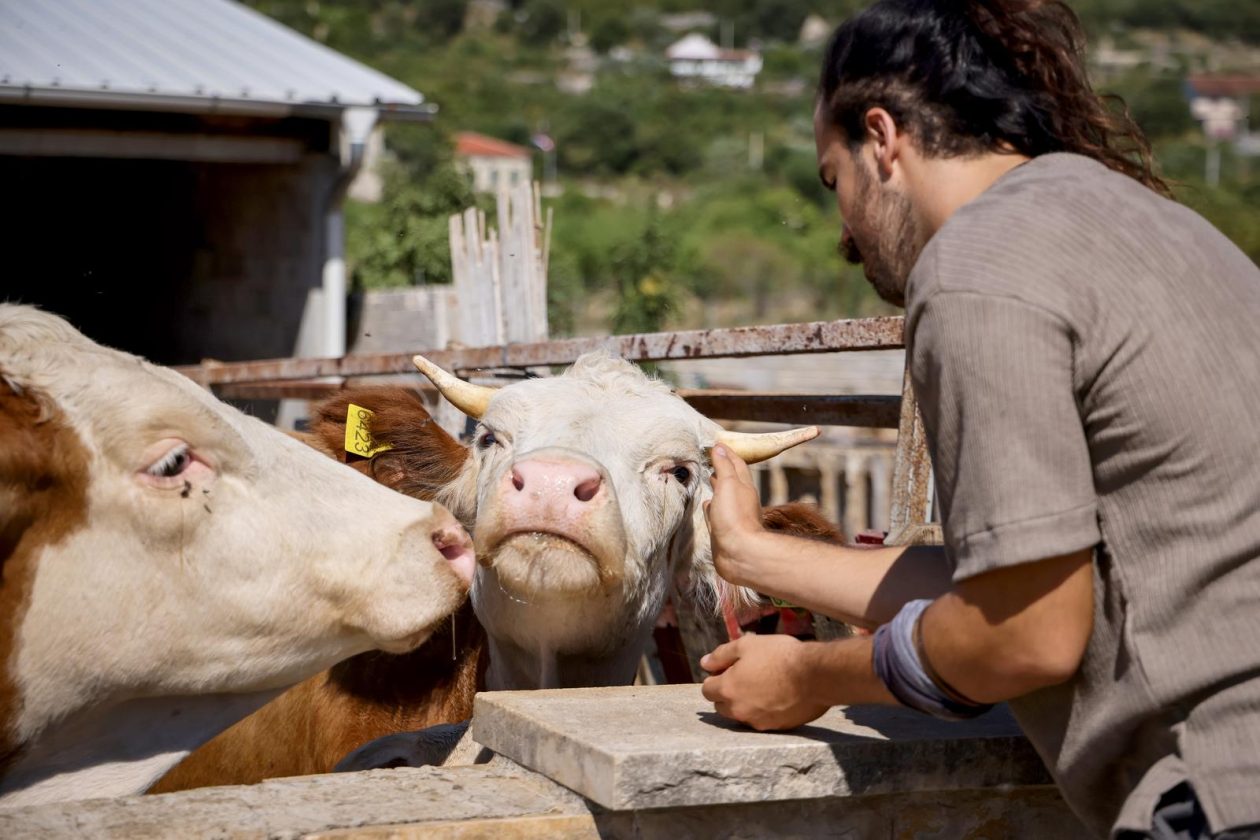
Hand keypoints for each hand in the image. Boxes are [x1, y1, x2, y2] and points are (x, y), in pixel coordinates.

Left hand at [700, 635, 829, 730]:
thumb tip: (704, 663)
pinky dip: (763, 711)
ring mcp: (757, 722)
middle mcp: (738, 710)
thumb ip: (721, 655)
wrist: (815, 676)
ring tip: (763, 686)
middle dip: (727, 693)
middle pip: (721, 706)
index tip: (729, 669)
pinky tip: (777, 697)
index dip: (715, 678)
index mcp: (727, 689)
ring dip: (744, 703)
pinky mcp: (775, 728)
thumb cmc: (780, 655)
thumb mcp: (747, 645)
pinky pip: (760, 720)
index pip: (707, 690)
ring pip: (740, 714)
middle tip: (745, 677)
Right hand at [704, 445, 768, 586]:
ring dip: (716, 486)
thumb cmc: (735, 516)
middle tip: (710, 458)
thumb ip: (723, 466)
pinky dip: (711, 506)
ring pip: (724, 495)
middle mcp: (740, 499)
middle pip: (732, 478)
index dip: (727, 453)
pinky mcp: (724, 529)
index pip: (736, 463)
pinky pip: (717, 513)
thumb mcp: (728, 484)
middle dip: (722, 467)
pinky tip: (706, 505)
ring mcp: (733, 514)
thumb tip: (719, 447)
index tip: (716, 444)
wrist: (740, 552)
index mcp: (743, 486)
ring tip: (707, 477)